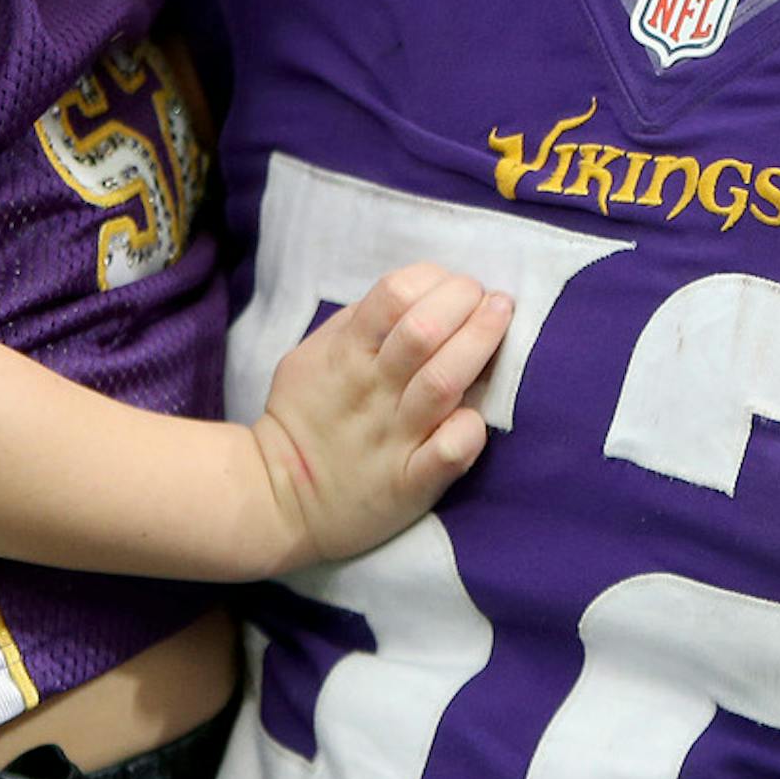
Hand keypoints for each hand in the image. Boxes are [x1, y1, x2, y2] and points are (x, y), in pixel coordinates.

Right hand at [255, 262, 511, 563]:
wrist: (277, 499)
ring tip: (502, 320)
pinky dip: (469, 428)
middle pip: (425, 331)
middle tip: (492, 298)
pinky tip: (479, 414)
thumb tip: (410, 293)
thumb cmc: (303, 417)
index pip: (394, 295)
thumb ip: (355, 324)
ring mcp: (393, 438)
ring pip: (444, 381)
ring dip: (480, 343)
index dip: (434, 279)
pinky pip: (448, 452)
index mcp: (345, 354)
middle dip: (466, 301)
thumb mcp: (312, 356)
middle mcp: (373, 391)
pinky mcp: (409, 484)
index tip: (456, 283)